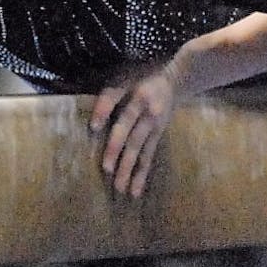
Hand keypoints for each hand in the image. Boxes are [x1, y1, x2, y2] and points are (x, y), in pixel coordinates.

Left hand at [89, 62, 180, 197]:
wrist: (175, 79)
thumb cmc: (139, 78)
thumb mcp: (123, 77)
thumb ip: (108, 95)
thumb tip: (91, 124)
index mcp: (130, 88)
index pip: (113, 98)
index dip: (104, 111)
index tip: (93, 127)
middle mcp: (143, 106)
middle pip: (127, 129)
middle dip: (116, 149)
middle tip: (107, 168)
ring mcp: (153, 122)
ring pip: (139, 147)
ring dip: (129, 168)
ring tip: (120, 188)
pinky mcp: (158, 133)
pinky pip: (148, 155)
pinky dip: (141, 173)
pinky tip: (135, 189)